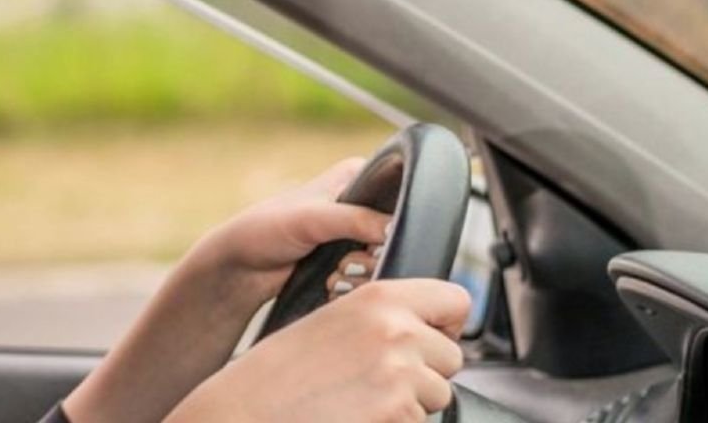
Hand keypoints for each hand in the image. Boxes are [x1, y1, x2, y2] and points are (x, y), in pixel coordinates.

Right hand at [169, 278, 471, 422]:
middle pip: (451, 355)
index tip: (429, 336)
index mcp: (378, 297)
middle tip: (379, 378)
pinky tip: (358, 415)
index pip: (455, 299)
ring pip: (440, 393)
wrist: (252, 408)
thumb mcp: (334, 322)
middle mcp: (395, 330)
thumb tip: (428, 330)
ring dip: (411, 401)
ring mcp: (400, 374)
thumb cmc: (282, 372)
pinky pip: (421, 421)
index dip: (445, 323)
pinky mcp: (398, 411)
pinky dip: (396, 422)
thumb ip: (382, 318)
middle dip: (426, 371)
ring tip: (363, 398)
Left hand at [188, 157, 391, 303]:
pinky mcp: (350, 259)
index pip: (401, 193)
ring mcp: (356, 233)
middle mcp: (361, 201)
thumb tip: (396, 229)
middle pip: (398, 232)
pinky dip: (357, 285)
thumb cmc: (265, 230)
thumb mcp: (311, 219)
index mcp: (357, 175)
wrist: (241, 267)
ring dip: (364, 274)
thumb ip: (355, 219)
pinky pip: (373, 276)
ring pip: (388, 258)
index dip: (395, 222)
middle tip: (348, 261)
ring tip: (335, 274)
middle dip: (376, 255)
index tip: (375, 241)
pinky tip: (334, 284)